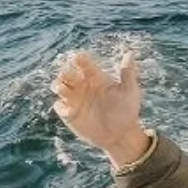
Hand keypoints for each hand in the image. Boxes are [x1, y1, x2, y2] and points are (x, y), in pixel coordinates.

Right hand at [54, 51, 150, 166]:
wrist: (120, 135)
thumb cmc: (126, 111)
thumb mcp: (129, 91)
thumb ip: (127, 72)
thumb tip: (130, 52)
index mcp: (96, 77)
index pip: (83, 63)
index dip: (79, 59)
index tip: (78, 58)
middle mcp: (83, 86)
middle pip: (67, 73)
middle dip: (65, 72)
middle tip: (70, 77)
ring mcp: (75, 99)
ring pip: (59, 86)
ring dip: (58, 85)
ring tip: (63, 89)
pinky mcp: (69, 113)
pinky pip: (58, 105)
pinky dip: (61, 106)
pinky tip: (70, 111)